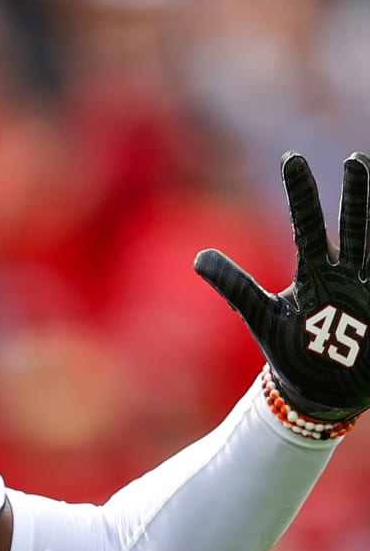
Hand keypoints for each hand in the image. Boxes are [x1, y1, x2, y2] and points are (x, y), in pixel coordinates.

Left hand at [195, 152, 369, 420]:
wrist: (320, 392)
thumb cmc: (290, 352)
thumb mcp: (261, 317)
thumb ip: (235, 286)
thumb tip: (197, 257)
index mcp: (313, 273)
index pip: (306, 225)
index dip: (301, 194)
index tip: (291, 158)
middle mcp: (344, 274)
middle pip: (352, 227)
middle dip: (355, 196)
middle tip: (355, 160)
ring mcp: (367, 290)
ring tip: (368, 177)